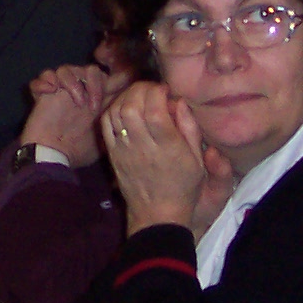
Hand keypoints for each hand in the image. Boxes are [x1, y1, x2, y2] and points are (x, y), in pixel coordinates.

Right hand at [22, 64, 113, 163]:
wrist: (52, 156)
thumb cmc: (77, 151)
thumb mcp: (104, 140)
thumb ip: (114, 123)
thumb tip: (126, 112)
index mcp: (97, 101)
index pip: (111, 77)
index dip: (116, 70)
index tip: (113, 84)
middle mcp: (82, 92)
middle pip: (92, 69)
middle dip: (95, 81)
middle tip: (92, 105)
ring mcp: (62, 91)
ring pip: (67, 68)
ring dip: (72, 82)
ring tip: (76, 102)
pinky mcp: (45, 93)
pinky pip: (46, 75)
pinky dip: (46, 81)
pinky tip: (49, 92)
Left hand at [99, 81, 233, 237]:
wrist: (156, 213)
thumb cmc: (182, 186)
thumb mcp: (197, 160)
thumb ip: (190, 128)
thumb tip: (178, 101)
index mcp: (168, 148)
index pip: (155, 110)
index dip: (158, 92)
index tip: (165, 89)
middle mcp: (143, 147)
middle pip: (132, 107)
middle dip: (141, 89)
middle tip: (151, 89)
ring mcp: (124, 150)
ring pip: (116, 112)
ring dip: (127, 96)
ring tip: (139, 95)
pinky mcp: (112, 153)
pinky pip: (106, 124)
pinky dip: (114, 108)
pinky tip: (125, 107)